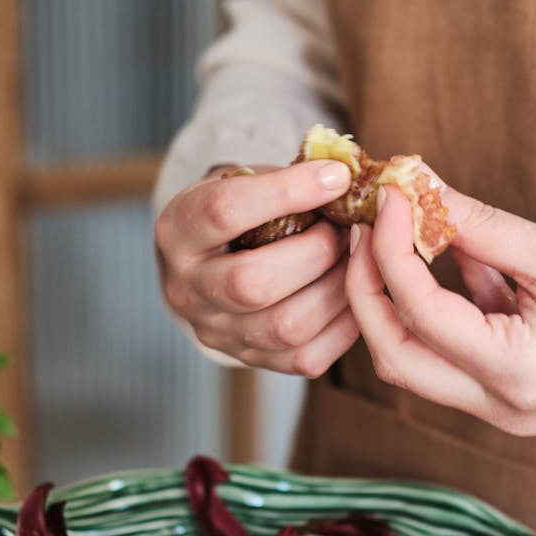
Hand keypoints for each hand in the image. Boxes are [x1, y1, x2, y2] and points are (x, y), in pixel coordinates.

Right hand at [155, 161, 359, 374]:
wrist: (210, 267)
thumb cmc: (237, 216)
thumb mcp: (242, 183)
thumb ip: (284, 178)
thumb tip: (347, 175)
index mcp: (178, 232)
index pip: (224, 211)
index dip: (286, 191)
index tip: (336, 176)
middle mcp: (188, 290)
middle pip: (252, 284)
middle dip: (316, 252)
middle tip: (346, 229)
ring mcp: (218, 332)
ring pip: (285, 327)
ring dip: (337, 288)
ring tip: (357, 259)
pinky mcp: (251, 360)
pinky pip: (306, 357)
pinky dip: (343, 324)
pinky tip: (354, 291)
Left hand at [345, 181, 535, 434]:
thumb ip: (479, 226)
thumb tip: (417, 191)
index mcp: (516, 376)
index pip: (418, 315)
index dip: (390, 251)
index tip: (389, 198)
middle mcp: (506, 409)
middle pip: (399, 358)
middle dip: (371, 291)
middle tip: (368, 229)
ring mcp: (514, 411)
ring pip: (424, 364)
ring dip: (403, 301)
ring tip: (399, 234)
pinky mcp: (524, 396)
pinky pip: (460, 359)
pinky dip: (446, 310)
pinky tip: (456, 258)